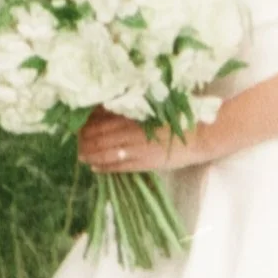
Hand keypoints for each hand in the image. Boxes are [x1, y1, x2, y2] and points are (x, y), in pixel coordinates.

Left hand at [78, 110, 209, 177]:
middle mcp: (134, 132)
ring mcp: (139, 149)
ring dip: (91, 155)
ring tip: (81, 157)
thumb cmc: (180, 118)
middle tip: (74, 144)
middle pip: (101, 138)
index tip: (76, 128)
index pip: (103, 121)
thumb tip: (107, 109)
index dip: (87, 126)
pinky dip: (105, 167)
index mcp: (136, 116)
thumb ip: (132, 110)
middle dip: (85, 142)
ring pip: (107, 153)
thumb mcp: (154, 109)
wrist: (202, 135)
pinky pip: (121, 167)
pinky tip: (95, 168)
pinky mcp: (146, 163)